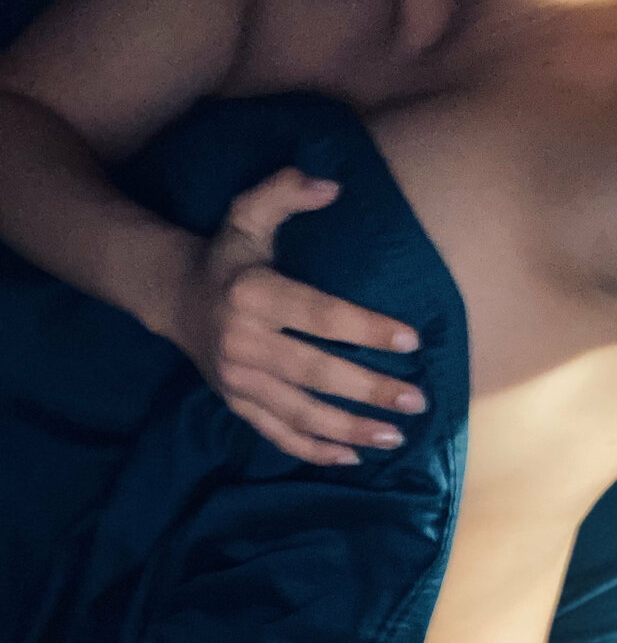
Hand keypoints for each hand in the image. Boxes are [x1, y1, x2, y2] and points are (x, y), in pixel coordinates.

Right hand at [172, 168, 427, 464]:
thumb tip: (331, 185)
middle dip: (369, 390)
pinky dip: (313, 449)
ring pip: (300, 412)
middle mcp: (242, 342)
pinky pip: (276, 433)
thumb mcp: (248, 214)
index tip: (411, 341)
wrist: (175, 298)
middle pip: (315, 372)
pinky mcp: (236, 404)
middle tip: (416, 401)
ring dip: (349, 428)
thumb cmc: (228, 256)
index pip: (319, 315)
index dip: (366, 328)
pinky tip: (351, 457)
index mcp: (252, 294)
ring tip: (395, 436)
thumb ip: (284, 193)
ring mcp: (237, 380)